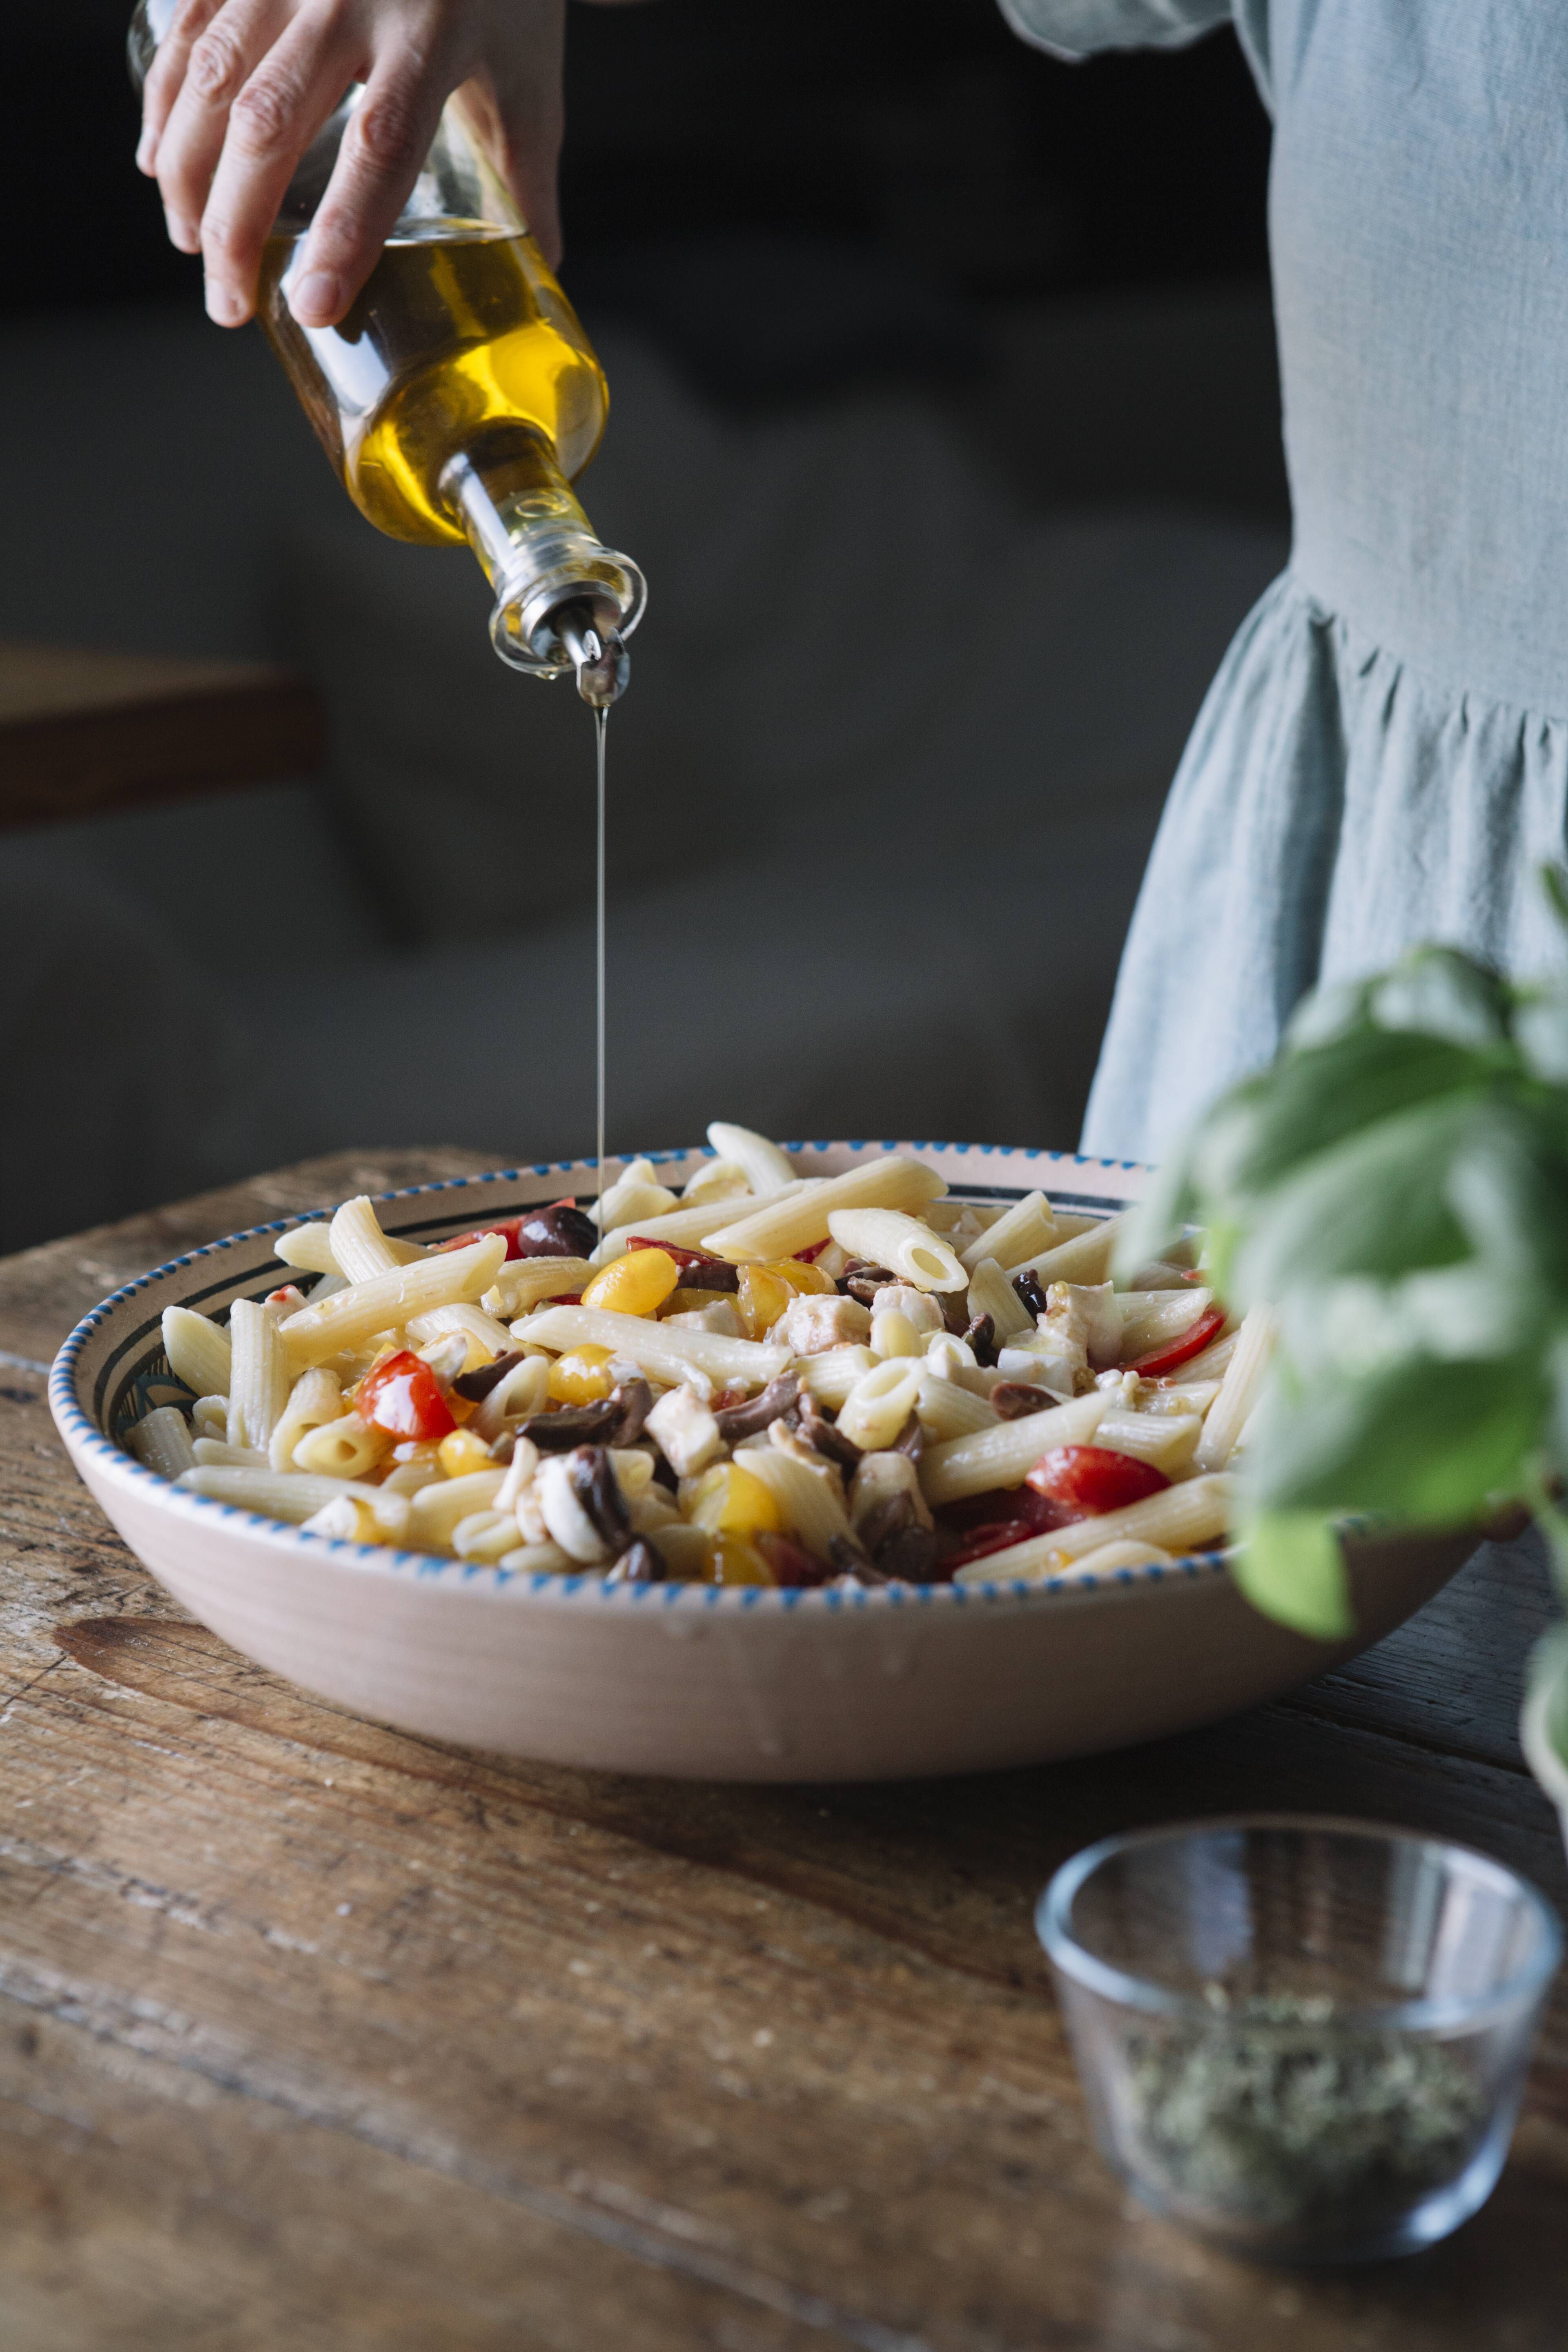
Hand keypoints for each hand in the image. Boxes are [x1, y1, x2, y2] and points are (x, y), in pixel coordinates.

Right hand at [137, 0, 565, 329]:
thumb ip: (527, 176)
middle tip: (229, 303)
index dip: (344, 232)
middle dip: (237, 226)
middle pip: (273, 122)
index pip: (381, 147)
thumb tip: (542, 270)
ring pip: (214, 77)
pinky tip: (159, 161)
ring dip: (189, 172)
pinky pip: (191, 28)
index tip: (313, 305)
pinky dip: (165, 100)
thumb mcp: (527, 81)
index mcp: (431, 35)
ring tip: (193, 245)